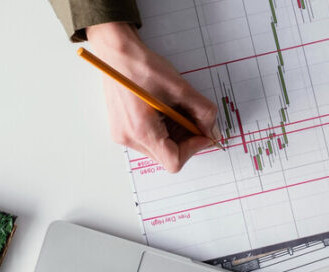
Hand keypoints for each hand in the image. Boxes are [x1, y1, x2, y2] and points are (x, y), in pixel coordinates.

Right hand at [85, 22, 219, 172]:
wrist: (117, 53)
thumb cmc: (142, 66)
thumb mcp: (180, 88)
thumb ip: (202, 112)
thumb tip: (211, 129)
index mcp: (142, 131)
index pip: (174, 161)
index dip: (193, 148)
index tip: (201, 132)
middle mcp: (128, 138)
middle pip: (166, 156)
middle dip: (184, 139)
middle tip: (190, 116)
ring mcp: (122, 134)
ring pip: (158, 149)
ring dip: (173, 134)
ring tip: (173, 109)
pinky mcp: (121, 129)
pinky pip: (148, 139)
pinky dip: (161, 129)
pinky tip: (162, 109)